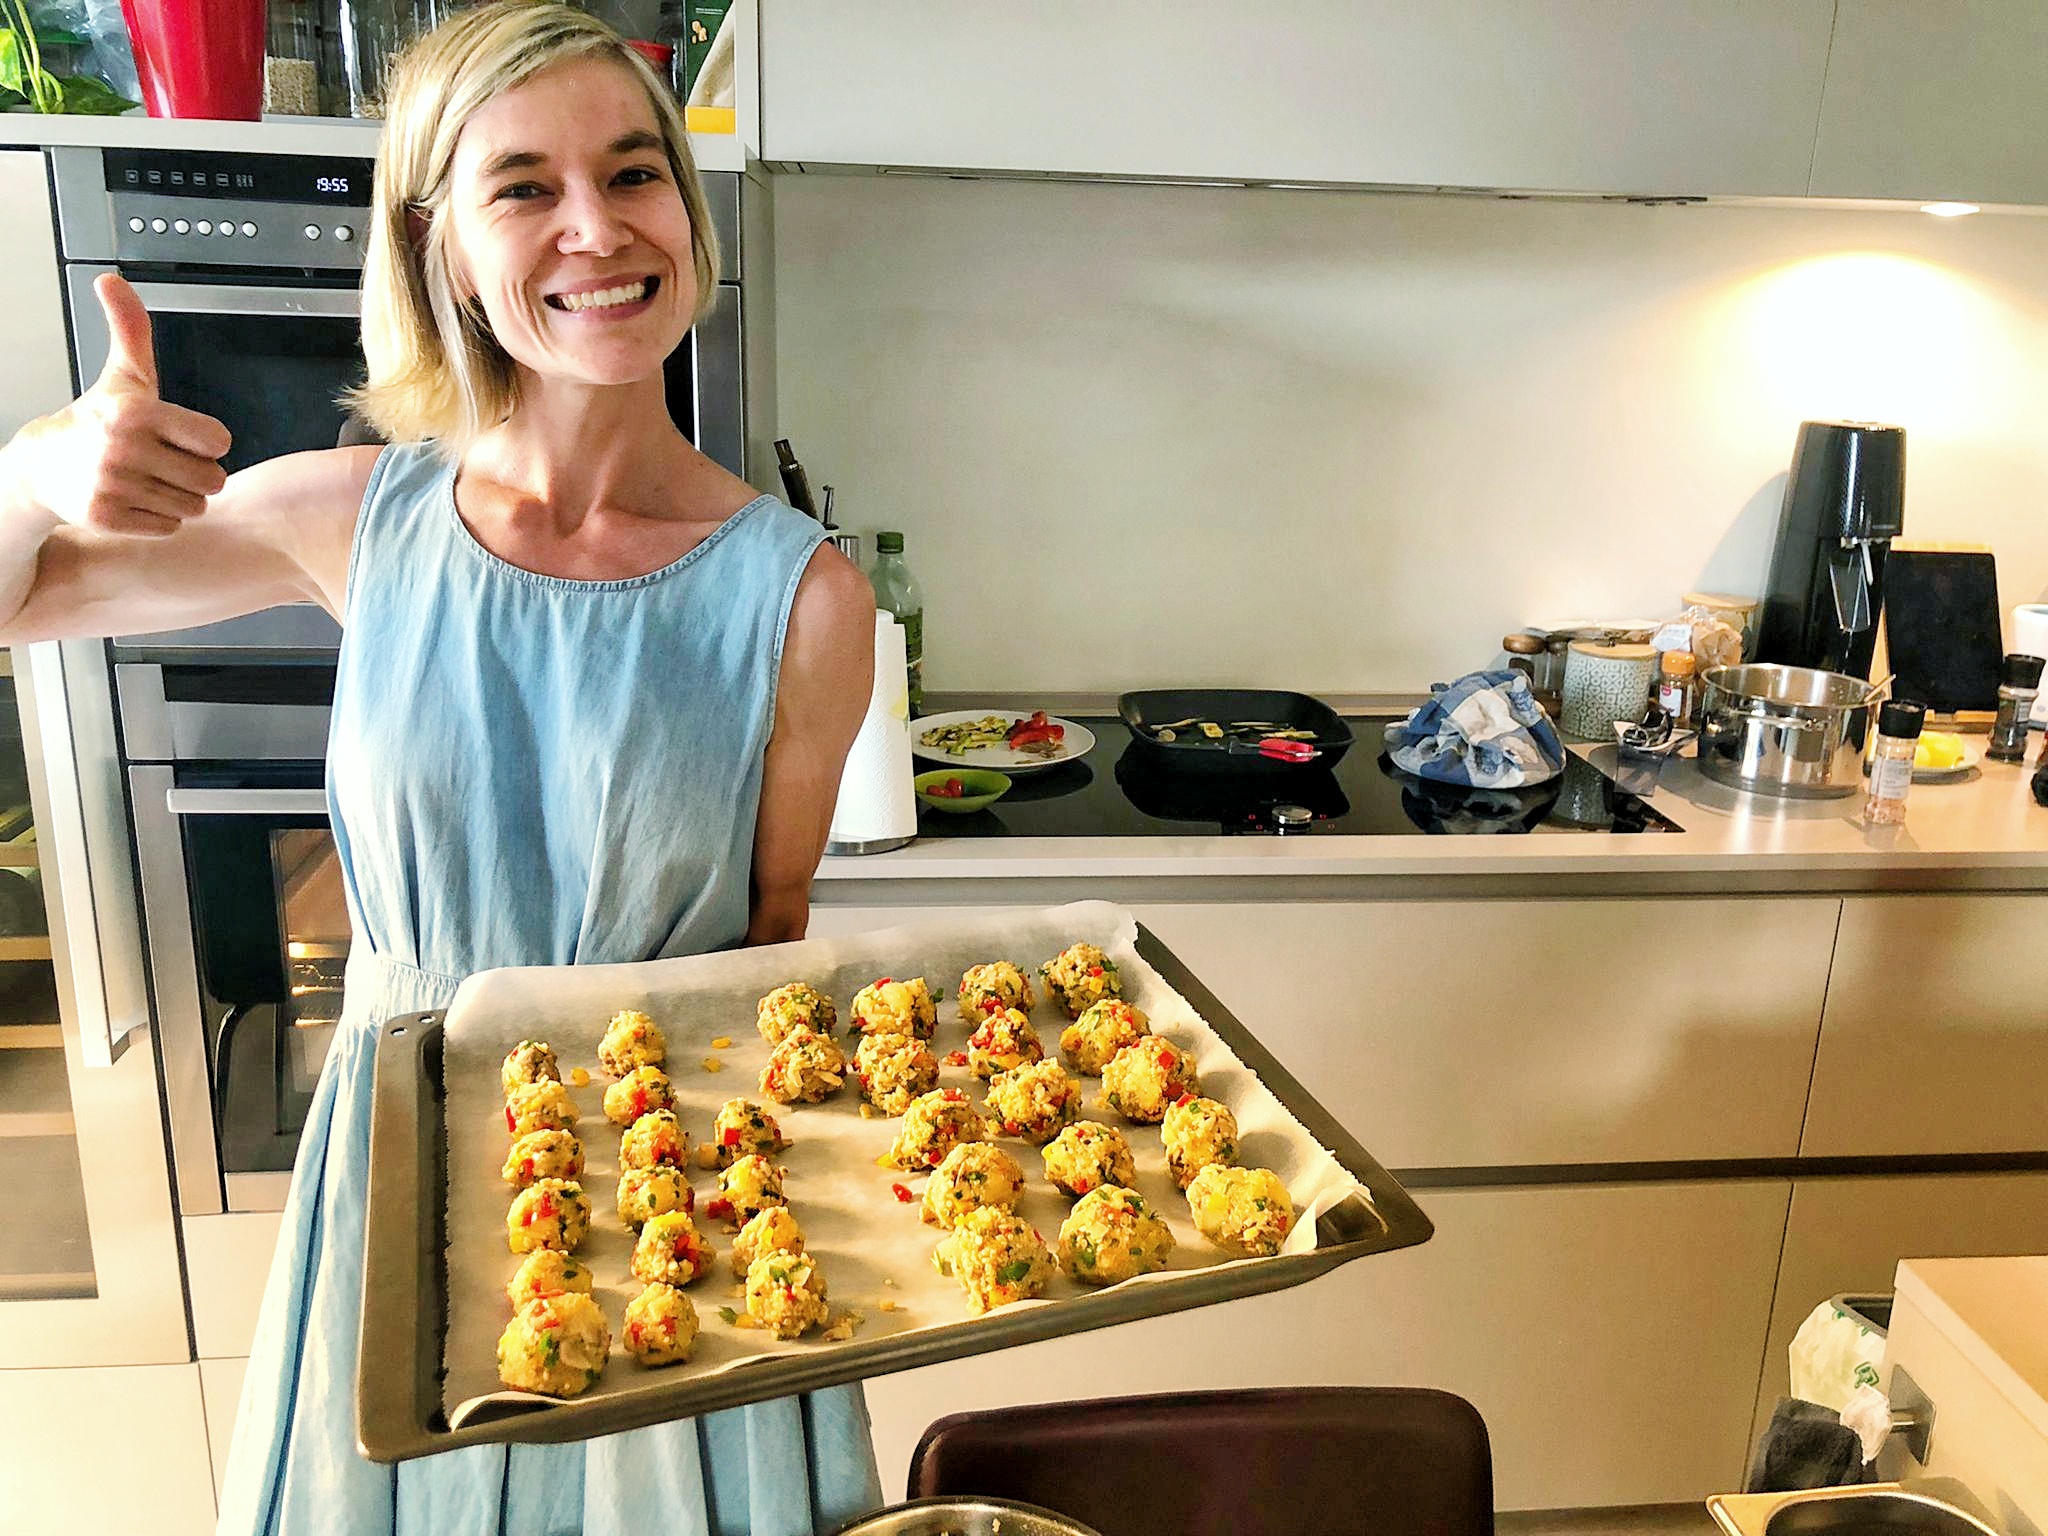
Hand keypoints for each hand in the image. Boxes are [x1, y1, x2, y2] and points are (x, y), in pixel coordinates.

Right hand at [17, 274, 232, 537]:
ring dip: (179, 497)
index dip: (206, 441)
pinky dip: (158, 518)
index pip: (218, 440)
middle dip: (196, 473)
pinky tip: (134, 498)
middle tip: (165, 461)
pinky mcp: (108, 517)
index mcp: (136, 411)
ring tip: (148, 479)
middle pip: (212, 479)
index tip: (181, 435)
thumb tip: (112, 280)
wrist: (43, 466)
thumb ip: (131, 329)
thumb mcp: (122, 374)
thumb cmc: (97, 420)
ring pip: (194, 506)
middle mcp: (124, 449)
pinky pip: (169, 527)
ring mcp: (114, 485)